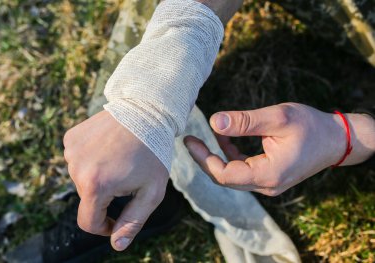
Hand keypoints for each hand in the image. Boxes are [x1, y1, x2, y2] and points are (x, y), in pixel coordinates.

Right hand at [63, 110, 167, 250]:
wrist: (147, 110)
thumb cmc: (154, 152)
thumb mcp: (152, 190)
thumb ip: (133, 221)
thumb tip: (116, 245)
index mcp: (96, 185)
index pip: (88, 222)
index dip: (104, 226)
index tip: (117, 219)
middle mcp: (77, 168)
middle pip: (87, 199)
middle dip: (107, 195)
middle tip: (128, 176)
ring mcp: (71, 151)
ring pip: (82, 178)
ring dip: (99, 175)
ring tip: (120, 159)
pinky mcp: (71, 138)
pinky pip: (78, 159)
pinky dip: (91, 159)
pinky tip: (109, 148)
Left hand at [184, 103, 374, 195]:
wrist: (336, 139)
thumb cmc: (311, 126)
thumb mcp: (278, 117)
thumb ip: (245, 121)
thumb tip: (214, 121)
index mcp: (269, 174)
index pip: (225, 175)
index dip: (204, 159)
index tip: (190, 141)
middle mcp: (267, 184)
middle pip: (226, 178)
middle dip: (206, 159)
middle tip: (190, 140)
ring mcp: (268, 183)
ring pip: (233, 175)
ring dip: (217, 157)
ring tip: (202, 137)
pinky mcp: (269, 176)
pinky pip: (243, 170)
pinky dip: (231, 155)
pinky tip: (224, 138)